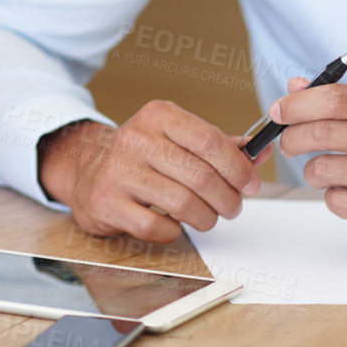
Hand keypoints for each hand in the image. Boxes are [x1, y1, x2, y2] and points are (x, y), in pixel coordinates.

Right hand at [39, 100, 260, 242]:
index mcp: (158, 116)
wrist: (86, 168)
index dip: (238, 167)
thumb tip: (260, 152)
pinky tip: (173, 223)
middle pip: (201, 177)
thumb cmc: (141, 156)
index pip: (209, 140)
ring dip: (206, 218)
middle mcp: (135, 139)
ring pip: (183, 203)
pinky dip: (174, 230)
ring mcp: (118, 171)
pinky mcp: (106, 202)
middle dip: (227, 199)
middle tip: (232, 207)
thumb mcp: (176, 138)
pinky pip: (157, 226)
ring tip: (207, 217)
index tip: (250, 184)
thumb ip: (217, 146)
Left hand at [261, 78, 346, 240]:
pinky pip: (335, 201)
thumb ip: (340, 98)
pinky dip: (335, 196)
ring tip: (329, 169)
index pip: (334, 99)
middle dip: (291, 138)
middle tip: (288, 143)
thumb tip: (295, 87)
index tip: (278, 111)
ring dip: (313, 171)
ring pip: (321, 169)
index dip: (296, 104)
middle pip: (320, 133)